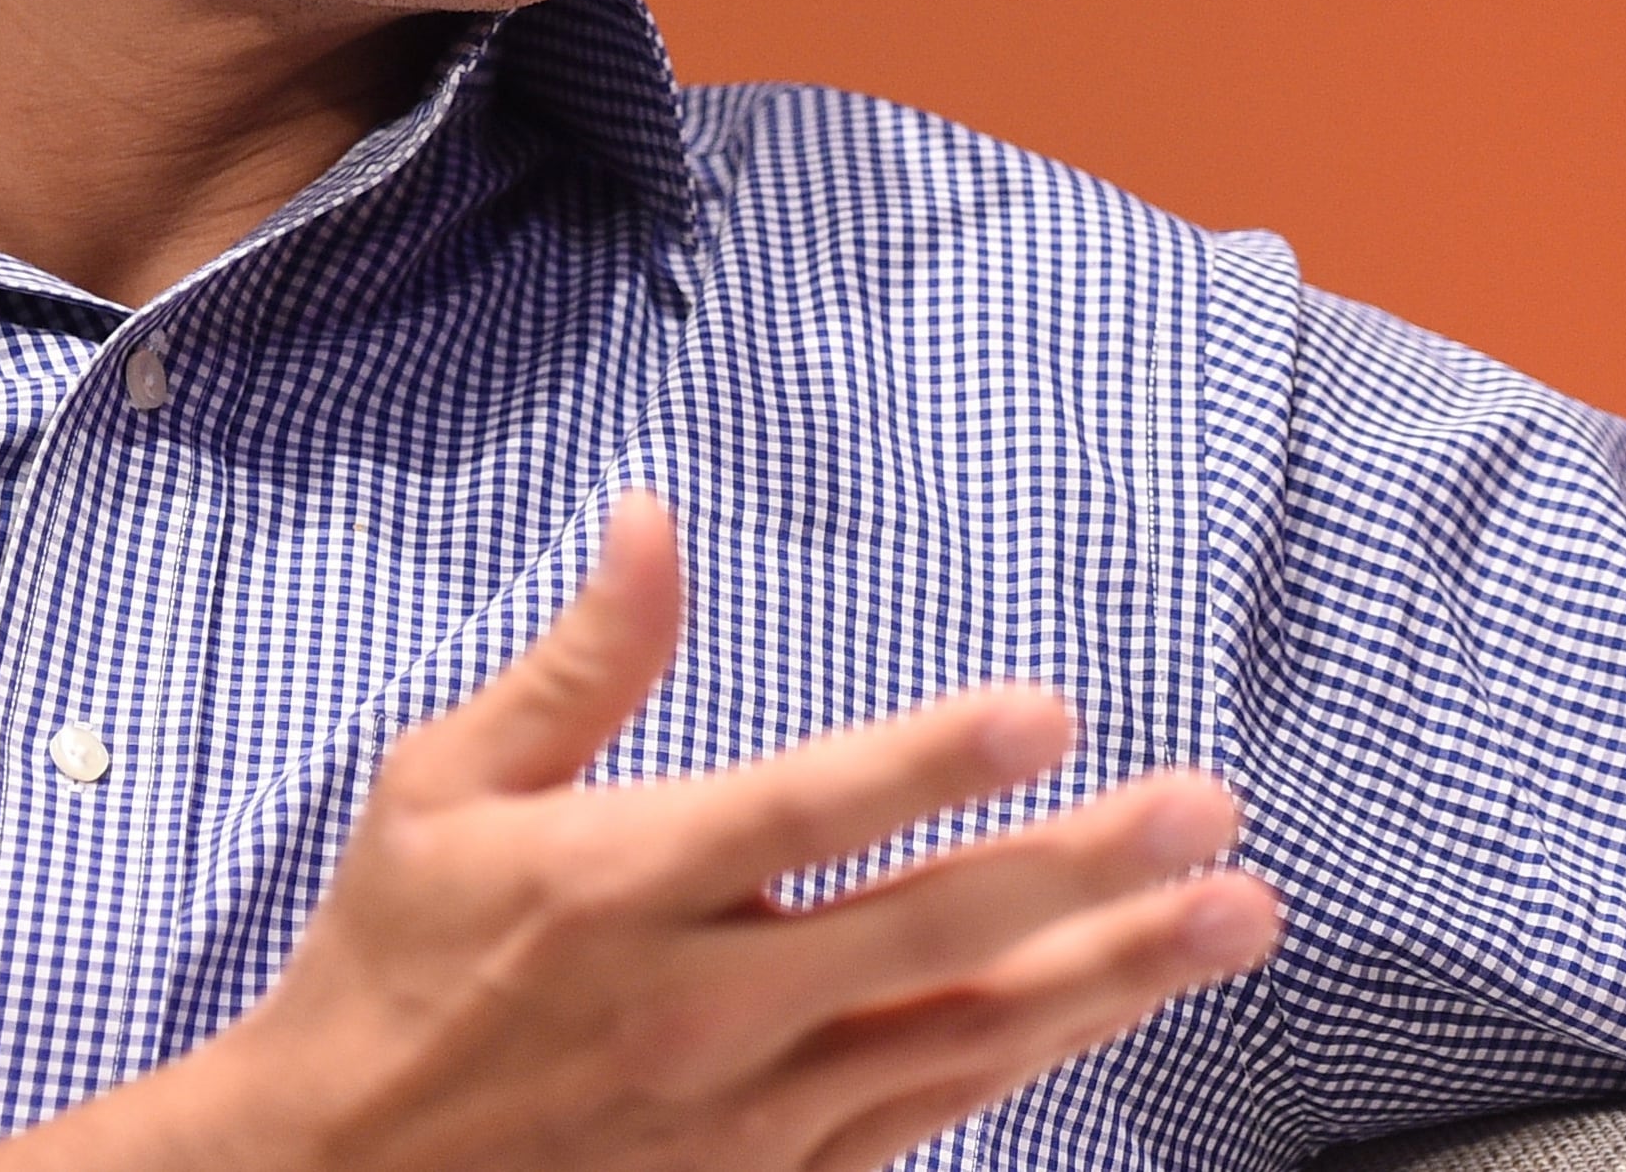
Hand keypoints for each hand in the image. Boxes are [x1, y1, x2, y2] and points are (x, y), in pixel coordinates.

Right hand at [166, 493, 1281, 1171]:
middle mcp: (697, 1007)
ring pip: (961, 1038)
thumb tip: (654, 513)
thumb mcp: (446, 788)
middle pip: (926, 932)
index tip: (1050, 709)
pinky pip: (921, 1124)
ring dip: (1110, 978)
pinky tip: (1113, 1008)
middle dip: (1088, 874)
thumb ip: (580, 662)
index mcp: (620, 885)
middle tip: (1215, 818)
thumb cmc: (392, 962)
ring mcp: (741, 1118)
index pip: (804, 813)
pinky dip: (1023, 1064)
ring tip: (1233, 919)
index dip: (931, 763)